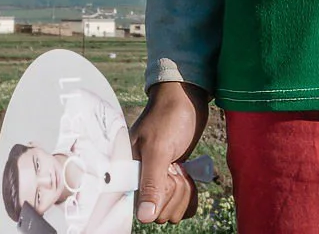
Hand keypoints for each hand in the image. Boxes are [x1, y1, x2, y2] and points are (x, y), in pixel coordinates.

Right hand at [129, 80, 208, 223]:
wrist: (186, 100)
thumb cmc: (168, 118)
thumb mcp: (158, 149)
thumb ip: (151, 183)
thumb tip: (144, 217)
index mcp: (128, 175)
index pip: (140, 209)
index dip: (158, 197)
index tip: (165, 173)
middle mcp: (140, 183)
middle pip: (160, 214)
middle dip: (174, 192)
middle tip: (174, 165)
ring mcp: (157, 184)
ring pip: (173, 212)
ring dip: (184, 191)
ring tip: (179, 166)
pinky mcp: (172, 183)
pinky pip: (183, 206)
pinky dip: (190, 195)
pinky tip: (188, 175)